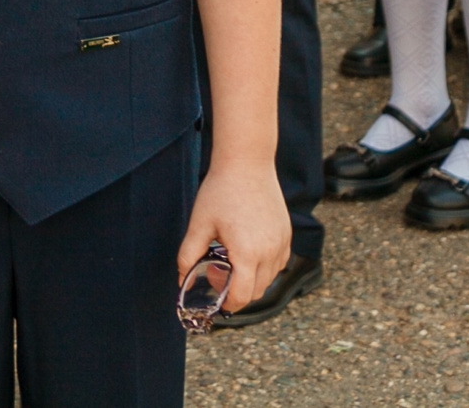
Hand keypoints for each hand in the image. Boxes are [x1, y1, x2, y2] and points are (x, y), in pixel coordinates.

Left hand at [178, 159, 290, 312]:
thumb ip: (188, 256)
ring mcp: (281, 243)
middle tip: (219, 273)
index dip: (228, 304)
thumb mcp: (199, 224)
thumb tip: (181, 280)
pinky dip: (264, 267)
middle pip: (256, 291)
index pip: (241, 296)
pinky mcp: (287, 234)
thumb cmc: (221, 191)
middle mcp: (269, 252)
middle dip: (238, 292)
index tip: (218, 300)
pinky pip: (278, 263)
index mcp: (247, 253)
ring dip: (251, 279)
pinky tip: (247, 251)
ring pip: (269, 279)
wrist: (247, 163)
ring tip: (232, 258)